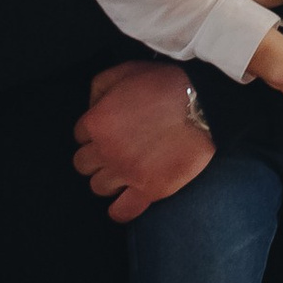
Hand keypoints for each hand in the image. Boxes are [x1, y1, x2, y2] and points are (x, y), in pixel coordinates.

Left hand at [74, 59, 213, 222]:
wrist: (203, 107)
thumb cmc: (166, 85)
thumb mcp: (126, 70)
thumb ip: (99, 87)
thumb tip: (91, 106)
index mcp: (97, 122)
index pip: (79, 135)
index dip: (95, 132)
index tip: (110, 131)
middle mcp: (105, 151)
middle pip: (83, 164)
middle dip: (96, 157)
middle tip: (115, 151)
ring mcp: (126, 173)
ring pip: (98, 187)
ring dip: (109, 179)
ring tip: (125, 171)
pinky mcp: (148, 190)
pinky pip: (121, 211)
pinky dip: (120, 209)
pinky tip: (127, 200)